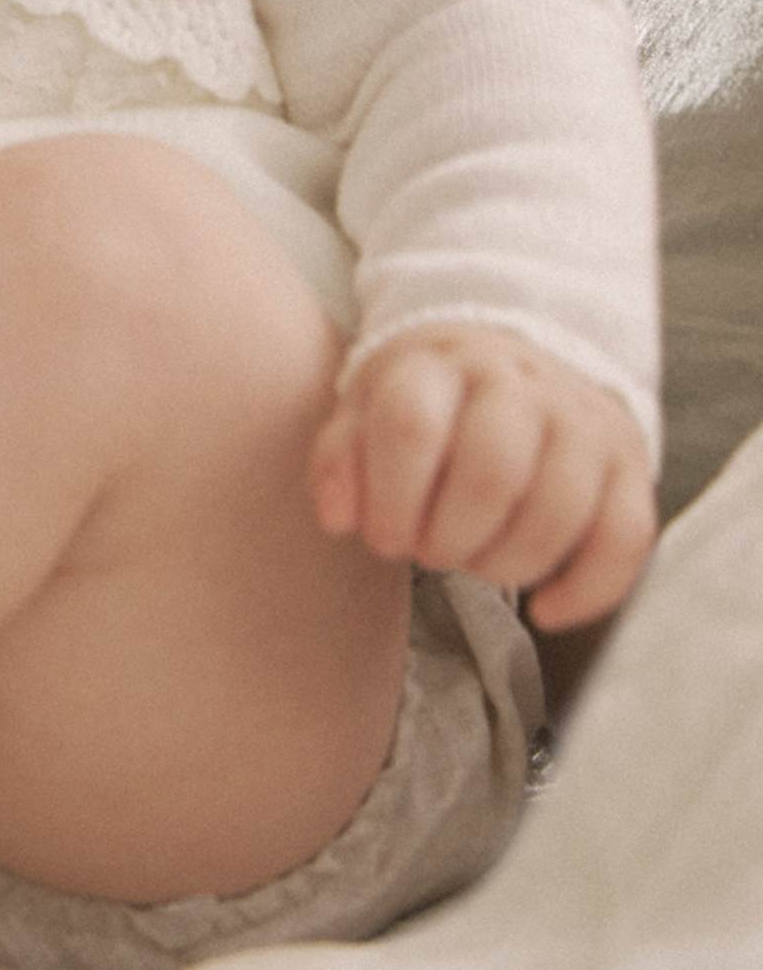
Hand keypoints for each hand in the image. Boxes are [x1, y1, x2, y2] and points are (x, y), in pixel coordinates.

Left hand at [307, 322, 656, 630]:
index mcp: (440, 364)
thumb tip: (340, 519)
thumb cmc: (427, 403)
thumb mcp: (366, 409)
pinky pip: (627, 537)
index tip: (382, 536)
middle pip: (491, 473)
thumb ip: (340, 459)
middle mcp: (519, 383)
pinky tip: (545, 611)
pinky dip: (586, 591)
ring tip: (476, 564)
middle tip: (430, 553)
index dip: (389, 501)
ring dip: (507, 565)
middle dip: (449, 539)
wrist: (515, 358)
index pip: (411, 426)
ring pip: (558, 510)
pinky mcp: (630, 463)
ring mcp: (583, 420)